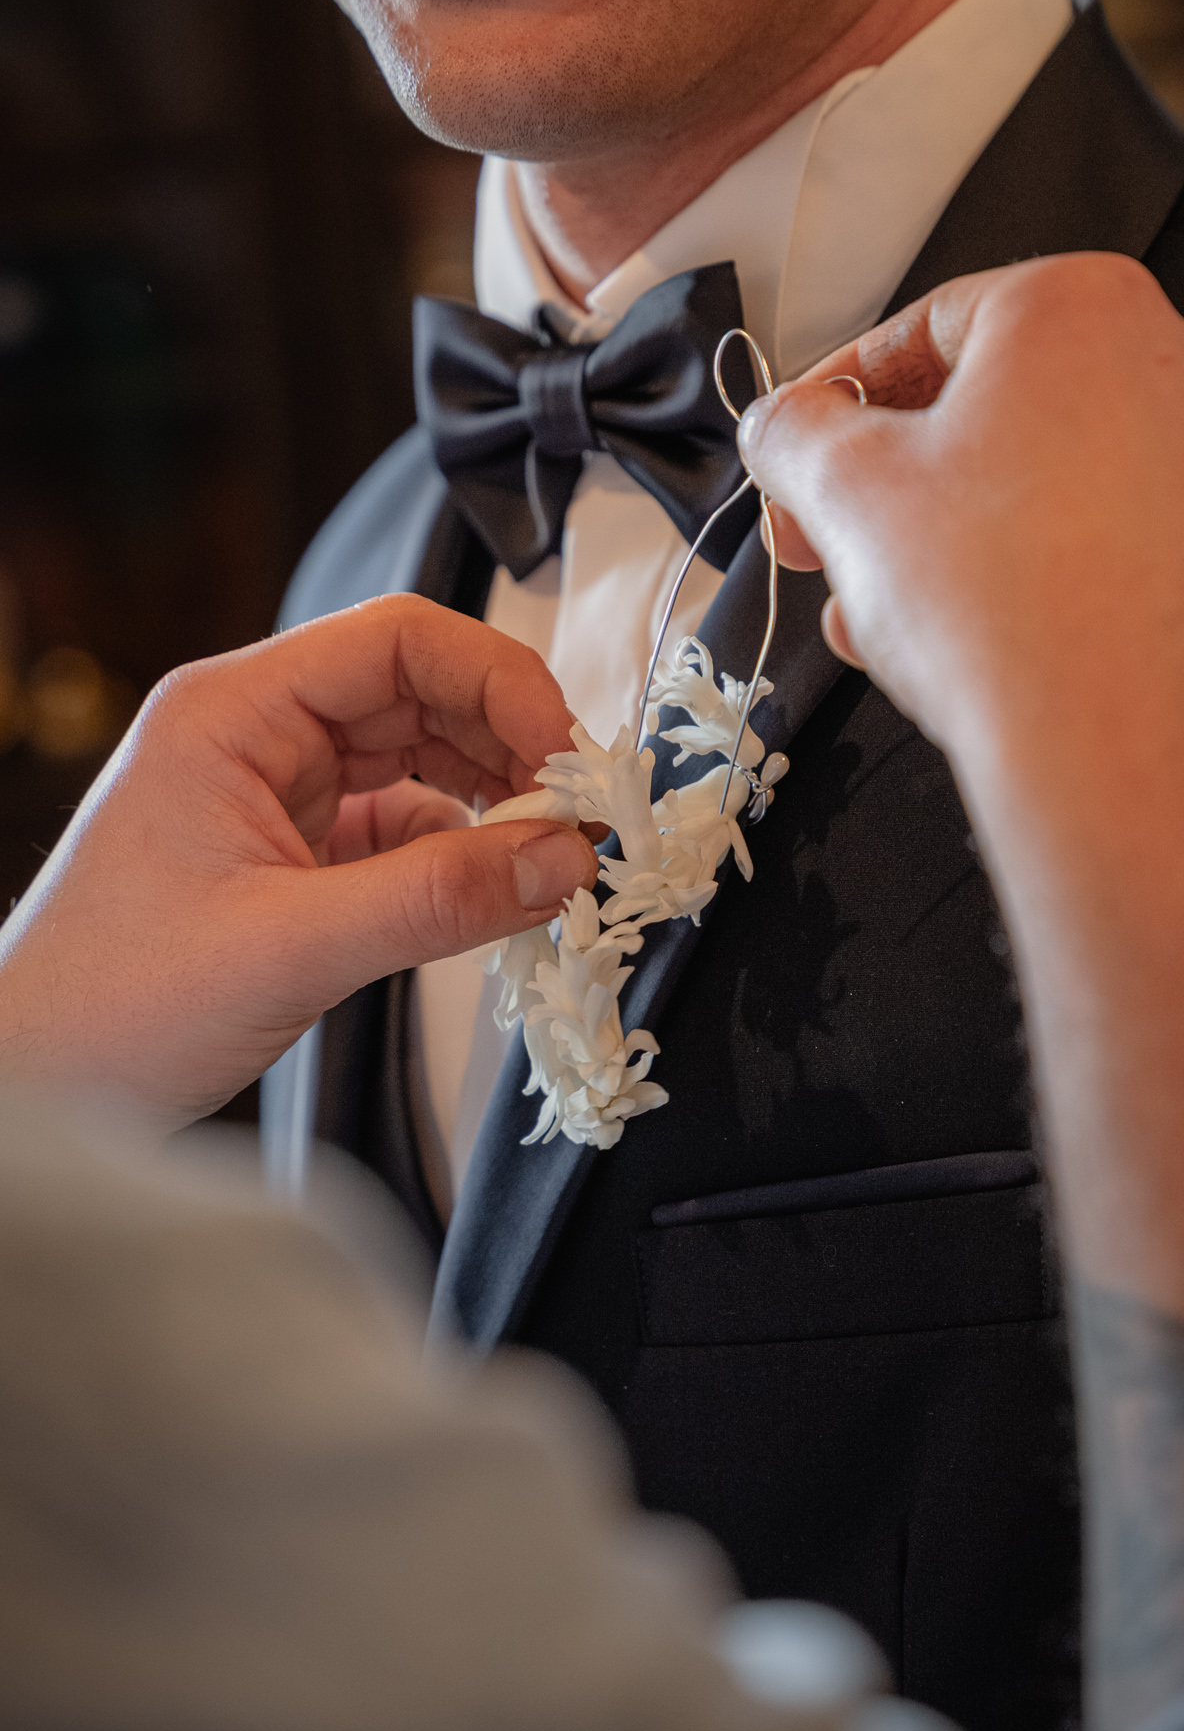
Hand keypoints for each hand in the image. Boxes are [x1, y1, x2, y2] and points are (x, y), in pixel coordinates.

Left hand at [0, 596, 596, 1123]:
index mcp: (233, 712)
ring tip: (553, 854)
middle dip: (509, 743)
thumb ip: (436, 900)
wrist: (30, 1090)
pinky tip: (497, 889)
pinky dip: (461, 852)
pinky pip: (403, 827)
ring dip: (494, 797)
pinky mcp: (293, 856)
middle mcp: (258, 735)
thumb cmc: (106, 1008)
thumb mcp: (288, 948)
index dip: (498, 682)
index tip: (565, 755)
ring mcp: (276, 794)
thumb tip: (562, 861)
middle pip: (420, 691)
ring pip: (419, 758)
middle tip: (580, 813)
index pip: (397, 640)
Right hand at [740, 254, 1183, 802]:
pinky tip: (1004, 655)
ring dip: (974, 549)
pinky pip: (1139, 569)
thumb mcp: (841, 490)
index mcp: (1085, 313)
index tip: (803, 443)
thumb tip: (786, 426)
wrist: (1125, 762)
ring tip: (901, 627)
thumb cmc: (1004, 610)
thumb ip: (794, 432)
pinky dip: (1069, 597)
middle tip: (839, 544)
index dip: (840, 395)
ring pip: (1072, 495)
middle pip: (1006, 415)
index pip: (929, 326)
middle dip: (904, 487)